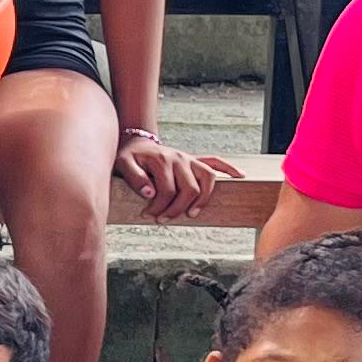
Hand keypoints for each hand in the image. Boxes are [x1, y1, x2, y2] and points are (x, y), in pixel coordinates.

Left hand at [114, 131, 238, 218]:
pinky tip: (239, 176)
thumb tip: (150, 193)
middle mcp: (180, 158)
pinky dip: (228, 168)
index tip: (149, 216)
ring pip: (207, 178)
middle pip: (189, 188)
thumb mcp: (122, 164)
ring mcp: (189, 159)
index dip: (159, 207)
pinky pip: (216, 161)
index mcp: (162, 160)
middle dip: (177, 208)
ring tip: (191, 213)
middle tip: (163, 219)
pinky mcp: (194, 160)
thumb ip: (134, 178)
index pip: (167, 190)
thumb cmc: (129, 156)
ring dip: (202, 198)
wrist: (136, 141)